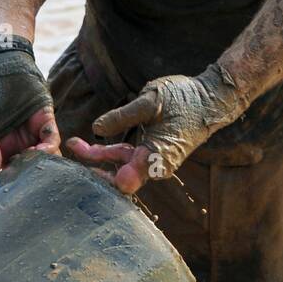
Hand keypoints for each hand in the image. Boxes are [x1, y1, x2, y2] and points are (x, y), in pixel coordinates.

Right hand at [0, 41, 59, 175]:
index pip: (7, 170)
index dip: (9, 177)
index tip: (9, 180)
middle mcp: (17, 141)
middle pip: (29, 167)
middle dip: (28, 173)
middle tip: (24, 173)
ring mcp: (32, 130)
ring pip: (44, 156)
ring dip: (41, 163)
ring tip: (30, 159)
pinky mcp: (45, 117)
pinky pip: (52, 137)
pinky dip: (50, 146)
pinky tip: (41, 149)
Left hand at [67, 63, 245, 194]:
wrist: (211, 100)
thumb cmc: (185, 100)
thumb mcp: (151, 100)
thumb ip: (123, 115)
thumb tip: (96, 127)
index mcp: (156, 157)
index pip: (122, 181)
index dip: (99, 173)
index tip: (80, 157)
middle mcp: (155, 166)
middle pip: (118, 177)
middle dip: (93, 164)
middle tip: (71, 145)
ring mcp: (154, 162)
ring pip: (121, 167)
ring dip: (99, 157)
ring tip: (76, 143)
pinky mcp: (152, 155)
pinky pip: (128, 159)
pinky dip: (110, 153)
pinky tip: (94, 143)